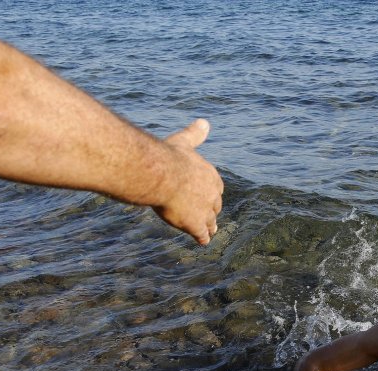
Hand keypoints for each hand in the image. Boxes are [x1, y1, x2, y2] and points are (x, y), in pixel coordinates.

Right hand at [151, 119, 223, 244]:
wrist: (161, 174)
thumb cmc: (169, 157)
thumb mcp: (184, 142)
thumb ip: (195, 134)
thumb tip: (204, 121)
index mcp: (210, 175)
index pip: (216, 187)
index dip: (211, 192)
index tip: (210, 197)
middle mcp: (212, 194)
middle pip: (215, 205)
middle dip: (211, 210)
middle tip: (211, 217)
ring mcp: (205, 210)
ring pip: (210, 221)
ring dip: (210, 226)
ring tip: (210, 231)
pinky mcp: (195, 224)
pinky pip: (202, 234)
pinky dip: (202, 237)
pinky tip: (203, 242)